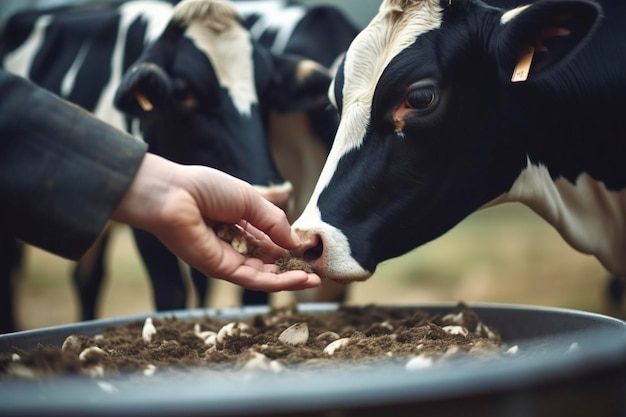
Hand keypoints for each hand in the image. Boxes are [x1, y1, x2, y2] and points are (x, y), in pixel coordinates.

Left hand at [112, 153, 320, 290]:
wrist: (173, 195)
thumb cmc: (206, 189)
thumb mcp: (250, 200)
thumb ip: (274, 222)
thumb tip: (296, 242)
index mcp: (240, 223)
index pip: (270, 240)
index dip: (290, 246)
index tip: (311, 250)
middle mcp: (234, 243)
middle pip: (269, 261)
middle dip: (293, 267)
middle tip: (317, 272)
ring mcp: (227, 259)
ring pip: (264, 275)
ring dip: (290, 279)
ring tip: (314, 281)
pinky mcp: (221, 270)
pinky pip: (253, 280)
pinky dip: (277, 282)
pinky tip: (299, 280)